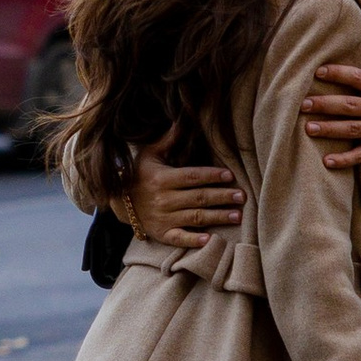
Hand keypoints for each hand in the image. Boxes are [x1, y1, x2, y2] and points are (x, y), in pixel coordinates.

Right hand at [129, 151, 245, 243]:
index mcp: (162, 179)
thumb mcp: (149, 154)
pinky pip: (179, 239)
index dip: (211, 176)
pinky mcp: (162, 234)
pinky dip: (194, 240)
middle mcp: (164, 199)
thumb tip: (182, 120)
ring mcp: (163, 218)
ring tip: (237, 216)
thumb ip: (167, 140)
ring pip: (195, 217)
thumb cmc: (138, 175)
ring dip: (217, 217)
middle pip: (198, 198)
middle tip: (242, 196)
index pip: (192, 176)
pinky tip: (209, 240)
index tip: (230, 176)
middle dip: (222, 197)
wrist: (119, 202)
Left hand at [304, 33, 360, 166]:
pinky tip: (326, 161)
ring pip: (352, 130)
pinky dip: (344, 160)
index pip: (358, 78)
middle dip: (325, 104)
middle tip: (302, 104)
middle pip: (349, 106)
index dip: (338, 74)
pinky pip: (360, 156)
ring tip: (307, 128)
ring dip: (329, 130)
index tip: (317, 71)